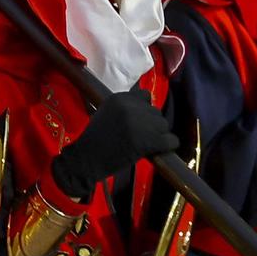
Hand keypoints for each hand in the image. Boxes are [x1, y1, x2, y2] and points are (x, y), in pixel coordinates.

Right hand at [51, 90, 178, 200]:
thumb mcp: (106, 113)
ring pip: (164, 125)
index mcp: (120, 98)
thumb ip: (125, 107)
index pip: (145, 96)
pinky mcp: (148, 140)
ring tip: (148, 144)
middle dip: (152, 124)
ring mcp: (141, 124)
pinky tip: (159, 150)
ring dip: (159, 135)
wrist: (86, 159)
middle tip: (142, 137)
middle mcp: (132, 107)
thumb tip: (147, 108)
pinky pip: (171, 140)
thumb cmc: (94, 139)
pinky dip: (168, 146)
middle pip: (156, 112)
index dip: (144, 110)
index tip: (139, 121)